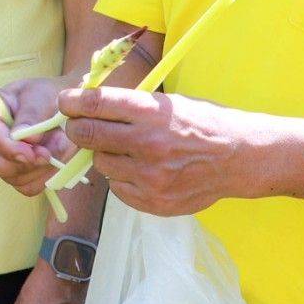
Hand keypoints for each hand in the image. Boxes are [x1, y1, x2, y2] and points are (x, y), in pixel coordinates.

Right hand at [0, 74, 80, 195]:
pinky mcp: (11, 172)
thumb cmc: (43, 95)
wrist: (56, 106)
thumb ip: (32, 115)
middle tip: (48, 155)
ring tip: (59, 143)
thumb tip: (27, 139)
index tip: (33, 152)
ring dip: (41, 167)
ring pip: (12, 178)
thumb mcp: (40, 95)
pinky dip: (45, 176)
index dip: (10, 148)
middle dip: (23, 165)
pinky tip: (55, 156)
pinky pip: (26, 186)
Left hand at [60, 85, 251, 216]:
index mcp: (150, 113)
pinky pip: (117, 188)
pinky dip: (122, 178)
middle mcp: (146, 144)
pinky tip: (141, 169)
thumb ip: (130, 106)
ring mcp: (149, 177)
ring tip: (127, 149)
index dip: (71, 102)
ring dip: (105, 155)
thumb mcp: (168, 103)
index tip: (64, 102)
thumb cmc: (201, 124)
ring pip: (100, 163)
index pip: (94, 104)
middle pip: (87, 136)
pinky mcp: (152, 201)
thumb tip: (88, 104)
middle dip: (77, 128)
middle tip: (80, 126)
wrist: (238, 158)